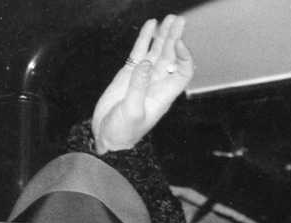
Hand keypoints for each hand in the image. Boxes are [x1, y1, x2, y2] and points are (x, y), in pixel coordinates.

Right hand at [92, 15, 193, 153]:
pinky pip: (140, 52)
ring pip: (157, 52)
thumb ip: (138, 87)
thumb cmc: (122, 132)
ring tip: (168, 19)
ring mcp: (143, 77)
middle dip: (175, 38)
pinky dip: (145, 39)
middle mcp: (156, 84)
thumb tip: (145, 63)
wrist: (105, 136)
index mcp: (163, 95)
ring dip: (163, 36)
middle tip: (178, 20)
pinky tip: (150, 25)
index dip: (184, 57)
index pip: (182, 73)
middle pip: (171, 57)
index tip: (179, 43)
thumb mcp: (132, 111)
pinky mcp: (128, 74)